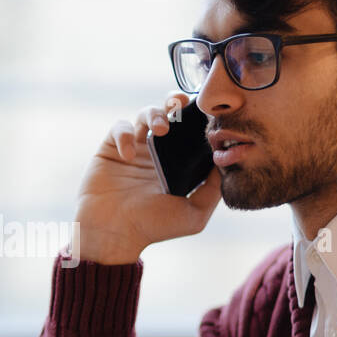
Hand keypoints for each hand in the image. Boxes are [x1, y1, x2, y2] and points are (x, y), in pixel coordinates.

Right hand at [71, 90, 221, 264]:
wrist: (115, 233)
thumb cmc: (153, 228)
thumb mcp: (194, 215)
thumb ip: (212, 191)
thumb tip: (225, 162)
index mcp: (177, 163)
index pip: (191, 131)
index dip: (199, 118)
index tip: (207, 114)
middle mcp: (157, 151)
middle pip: (169, 113)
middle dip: (177, 102)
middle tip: (183, 104)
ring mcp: (134, 147)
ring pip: (146, 113)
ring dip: (154, 113)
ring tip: (161, 129)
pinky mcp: (111, 148)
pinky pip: (119, 127)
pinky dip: (124, 135)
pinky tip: (128, 156)